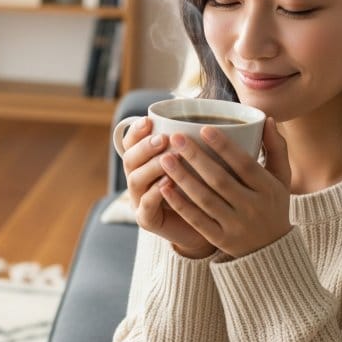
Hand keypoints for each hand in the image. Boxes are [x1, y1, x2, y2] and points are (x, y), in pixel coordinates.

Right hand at [118, 117, 217, 257]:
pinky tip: (168, 183)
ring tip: (170, 159)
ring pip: (135, 180)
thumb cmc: (207, 188)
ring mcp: (139, 200)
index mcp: (145, 161)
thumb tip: (212, 116)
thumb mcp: (203, 161)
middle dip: (145, 147)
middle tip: (164, 139)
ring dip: (151, 167)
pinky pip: (146, 205)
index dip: (136, 131)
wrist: (210, 225)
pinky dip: (155, 193)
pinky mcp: (147, 220)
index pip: (131, 142)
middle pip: (129, 159)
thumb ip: (200, 142)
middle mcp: (138, 179)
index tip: (150, 120)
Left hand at [156, 118, 292, 258]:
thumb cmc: (273, 204)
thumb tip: (268, 119)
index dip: (225, 146)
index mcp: (268, 189)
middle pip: (220, 180)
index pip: (244, 164)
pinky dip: (180, 204)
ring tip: (165, 158)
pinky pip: (197, 220)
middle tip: (175, 138)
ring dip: (183, 178)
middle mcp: (252, 207)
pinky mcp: (220, 239)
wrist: (272, 250)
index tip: (204, 128)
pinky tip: (164, 187)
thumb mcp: (281, 178)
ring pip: (205, 199)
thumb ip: (276, 149)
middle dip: (196, 158)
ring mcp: (236, 225)